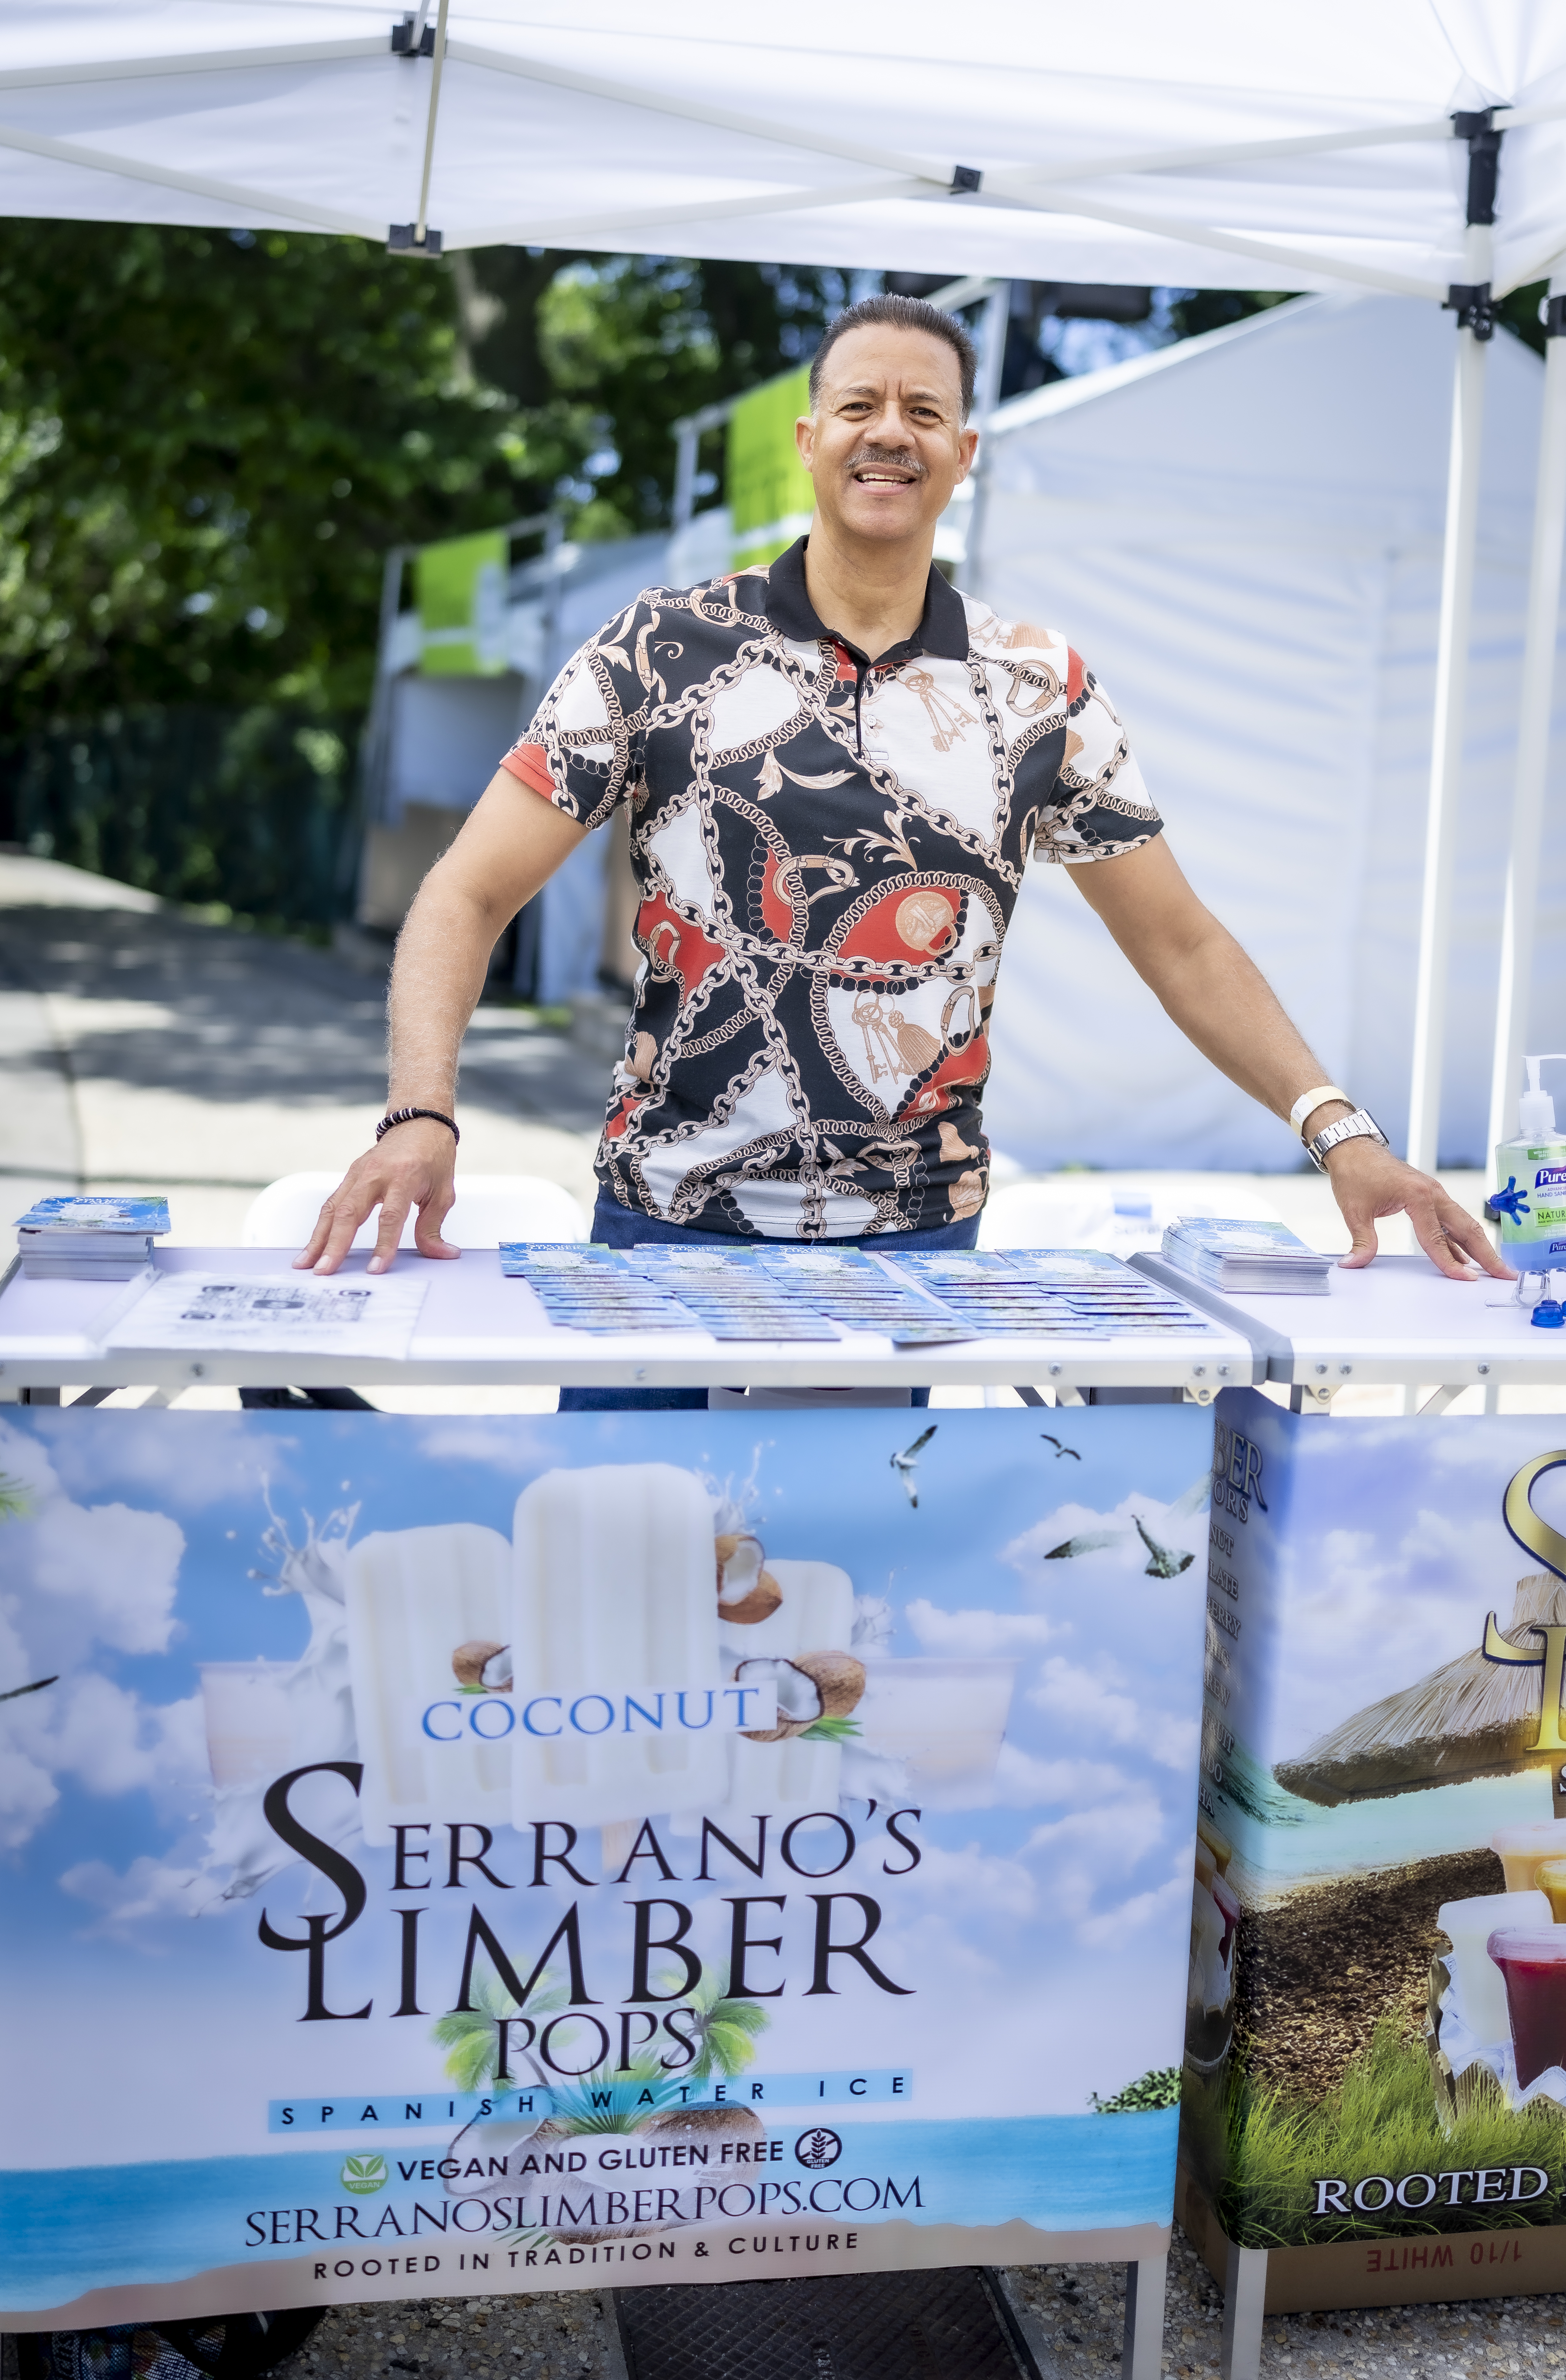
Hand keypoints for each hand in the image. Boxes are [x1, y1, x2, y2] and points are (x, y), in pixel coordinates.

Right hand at [295, 1120, 460, 1274]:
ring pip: (332, 1208)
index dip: (383, 1244)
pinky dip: (320, 1226)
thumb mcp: (443, 1192)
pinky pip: (331, 1203)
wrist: (419, 1123)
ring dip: (317, 1239)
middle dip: (335, 1245)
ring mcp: (359, 1173)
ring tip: (305, 1263)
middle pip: (350, 1212)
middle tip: (324, 1270)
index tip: (376, 1268)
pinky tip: (312, 1245)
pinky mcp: (350, 1175)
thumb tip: (441, 1254)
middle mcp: (376, 1173)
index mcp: (404, 1176)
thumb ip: (434, 1226)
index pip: (390, 1216)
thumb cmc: (433, 1155)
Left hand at [1326, 1138, 1512, 1279]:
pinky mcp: (1429, 1197)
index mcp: (1418, 1196)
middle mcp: (1433, 1193)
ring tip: (1493, 1268)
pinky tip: (1464, 1257)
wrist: (1353, 1148)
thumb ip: (1361, 1241)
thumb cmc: (1356, 1172)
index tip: (1465, 1279)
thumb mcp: (1355, 1210)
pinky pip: (1449, 1222)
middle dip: (1486, 1254)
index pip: (1436, 1238)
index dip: (1450, 1262)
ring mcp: (1434, 1194)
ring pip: (1463, 1224)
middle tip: (1504, 1274)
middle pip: (1466, 1228)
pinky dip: (1459, 1240)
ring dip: (1478, 1246)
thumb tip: (1353, 1264)